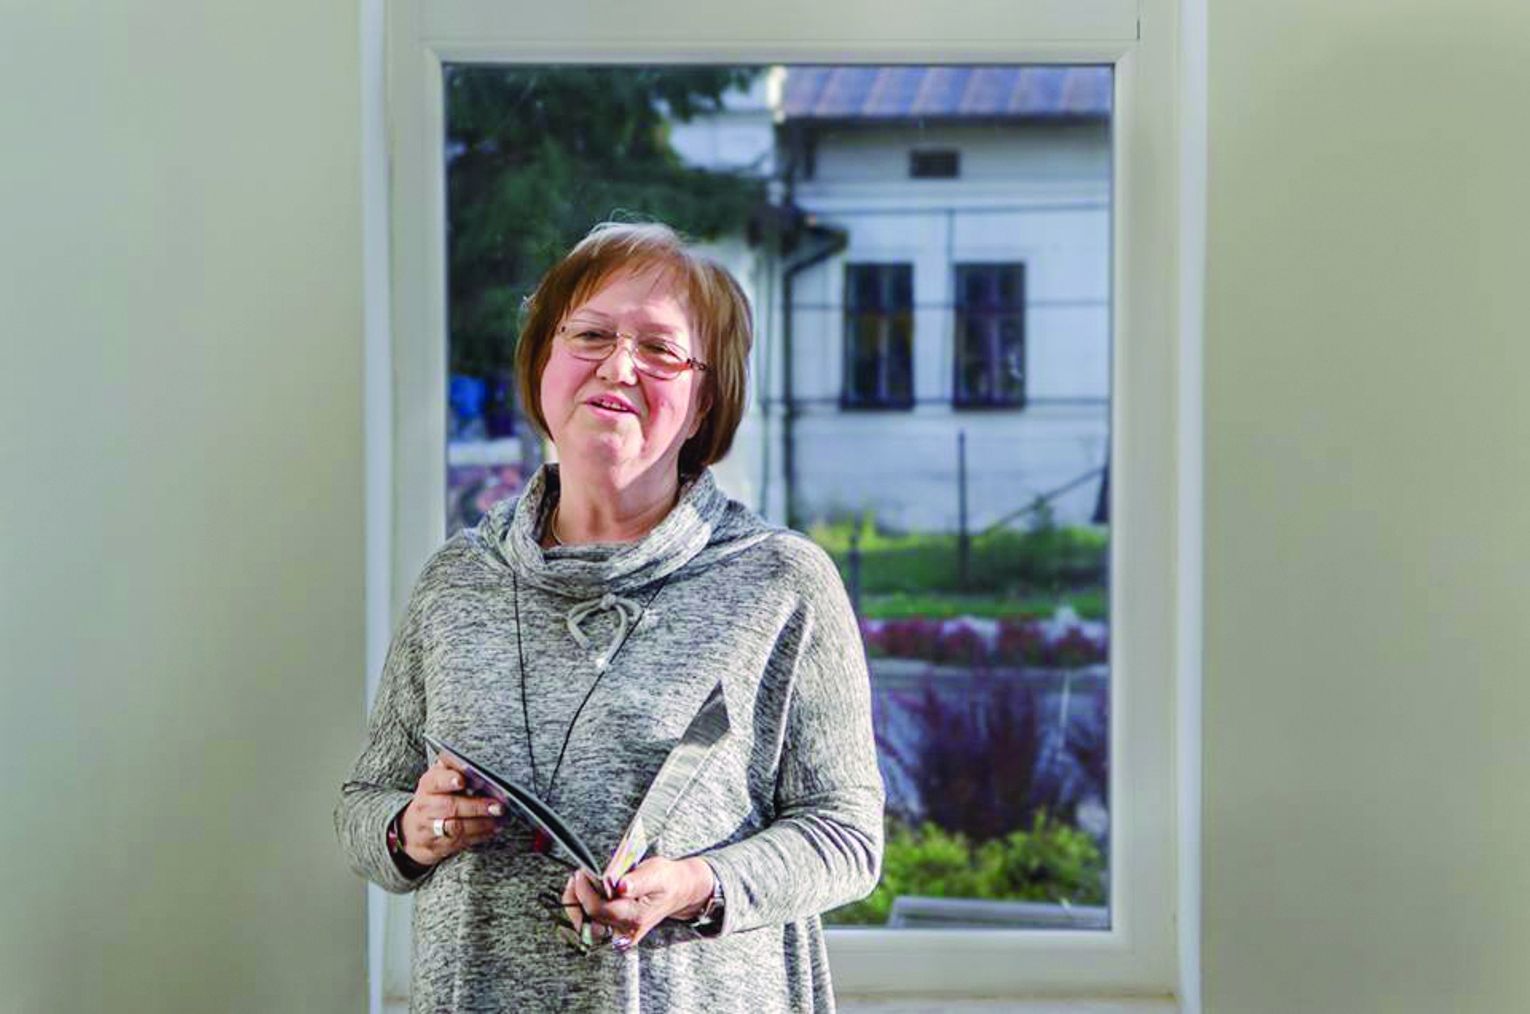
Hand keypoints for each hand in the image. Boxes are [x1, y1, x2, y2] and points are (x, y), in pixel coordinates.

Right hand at [399, 757, 504, 866]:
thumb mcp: (437, 781)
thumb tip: (473, 761)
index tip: (462, 780)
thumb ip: (453, 769)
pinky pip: (461, 842)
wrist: (411, 832)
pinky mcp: (438, 847)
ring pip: (457, 827)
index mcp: (428, 786)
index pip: (436, 782)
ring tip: (501, 818)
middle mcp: (426, 807)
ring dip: (482, 824)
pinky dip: (481, 835)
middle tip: (498, 806)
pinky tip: (494, 828)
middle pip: (450, 807)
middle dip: (477, 807)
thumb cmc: (433, 799)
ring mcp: (429, 829)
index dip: (448, 780)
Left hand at [560, 856, 713, 950]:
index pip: (600, 910)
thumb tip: (622, 886)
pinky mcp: (615, 930)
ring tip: (577, 884)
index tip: (582, 873)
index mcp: (636, 918)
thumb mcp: (656, 873)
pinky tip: (584, 892)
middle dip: (576, 900)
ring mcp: (620, 934)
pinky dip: (583, 909)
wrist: (677, 891)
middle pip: (589, 922)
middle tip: (576, 878)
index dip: (585, 892)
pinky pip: (592, 925)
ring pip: (587, 927)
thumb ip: (638, 881)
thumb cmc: (666, 880)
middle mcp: (626, 931)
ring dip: (576, 906)